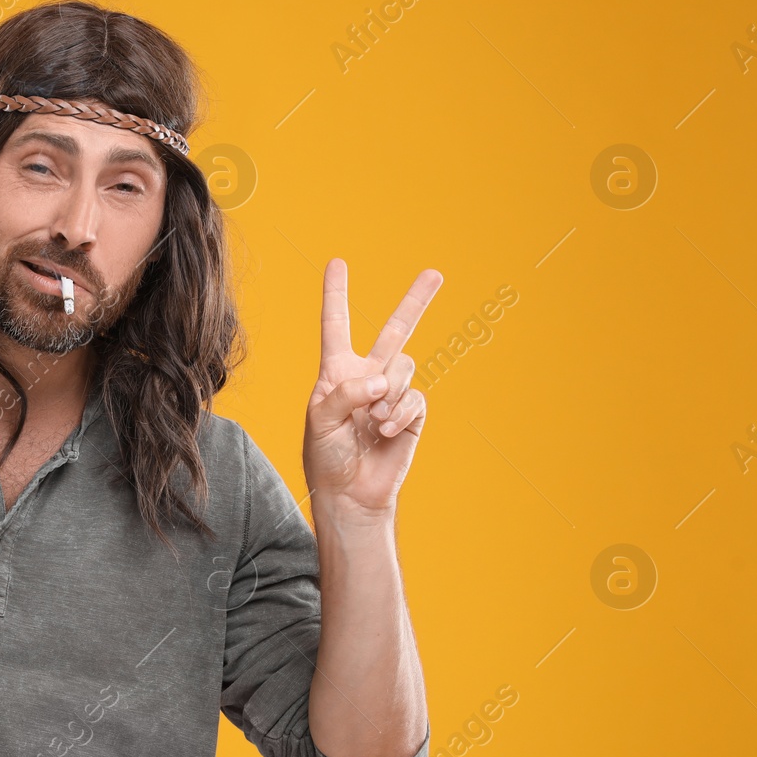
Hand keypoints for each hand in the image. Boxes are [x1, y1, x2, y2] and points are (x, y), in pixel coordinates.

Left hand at [303, 258, 441, 517]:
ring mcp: (393, 394)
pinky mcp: (412, 414)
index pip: (336, 325)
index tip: (337, 262)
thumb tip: (382, 379)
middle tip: (436, 273)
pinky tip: (387, 432)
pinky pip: (415, 398)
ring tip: (374, 420)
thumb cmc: (326, 457)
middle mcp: (368, 377)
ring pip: (405, 367)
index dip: (336, 294)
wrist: (351, 494)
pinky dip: (401, 413)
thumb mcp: (321, 422)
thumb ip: (345, 393)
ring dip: (389, 392)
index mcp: (337, 373)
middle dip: (416, 302)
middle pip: (396, 330)